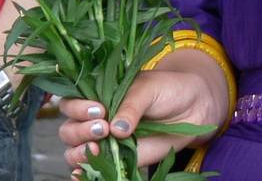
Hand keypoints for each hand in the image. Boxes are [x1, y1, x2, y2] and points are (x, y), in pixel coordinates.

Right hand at [58, 66, 222, 170]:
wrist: (192, 107)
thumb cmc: (168, 89)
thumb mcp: (149, 89)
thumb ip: (131, 106)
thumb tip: (116, 129)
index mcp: (100, 95)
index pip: (71, 102)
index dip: (77, 107)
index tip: (99, 109)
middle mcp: (97, 118)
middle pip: (69, 129)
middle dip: (80, 131)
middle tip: (103, 127)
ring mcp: (105, 141)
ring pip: (75, 151)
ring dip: (80, 152)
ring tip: (100, 147)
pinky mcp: (117, 159)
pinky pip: (93, 170)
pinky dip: (83, 173)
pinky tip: (83, 173)